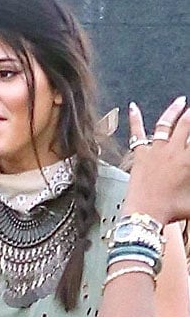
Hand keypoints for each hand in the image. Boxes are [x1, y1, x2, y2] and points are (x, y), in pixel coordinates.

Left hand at [124, 96, 189, 223]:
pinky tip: (132, 107)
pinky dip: (135, 119)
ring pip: (166, 123)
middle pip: (187, 123)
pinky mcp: (140, 156)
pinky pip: (136, 134)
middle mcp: (174, 150)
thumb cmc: (171, 211)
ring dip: (174, 110)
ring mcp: (156, 151)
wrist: (145, 215)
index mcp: (189, 159)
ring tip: (180, 101)